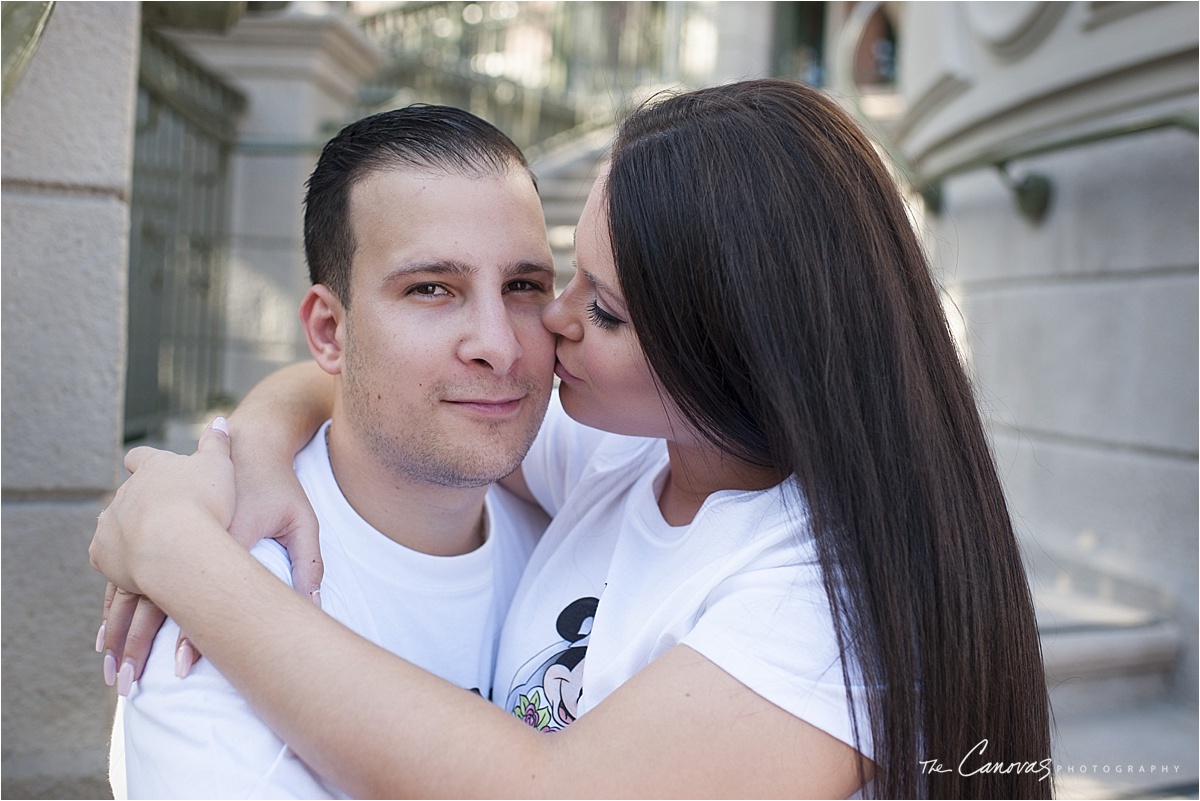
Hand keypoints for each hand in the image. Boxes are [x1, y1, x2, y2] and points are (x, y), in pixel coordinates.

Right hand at [93, 416, 326, 686]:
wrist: (247, 442)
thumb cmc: (279, 486)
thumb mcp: (301, 520)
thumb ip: (309, 563)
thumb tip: (313, 607)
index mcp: (225, 532)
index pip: (204, 589)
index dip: (192, 632)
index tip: (180, 669)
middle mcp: (184, 530)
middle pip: (157, 592)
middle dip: (141, 643)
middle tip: (130, 685)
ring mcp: (157, 525)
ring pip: (128, 585)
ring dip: (117, 630)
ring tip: (113, 672)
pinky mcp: (145, 525)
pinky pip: (122, 571)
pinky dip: (114, 604)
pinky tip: (105, 637)